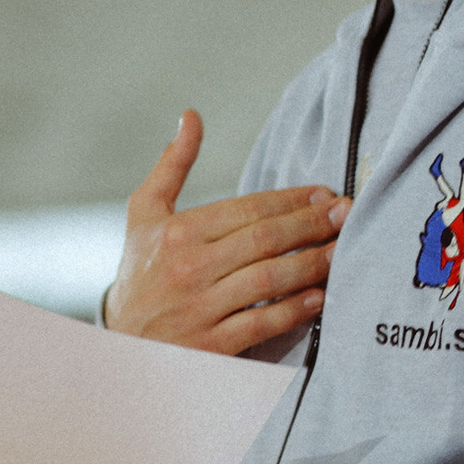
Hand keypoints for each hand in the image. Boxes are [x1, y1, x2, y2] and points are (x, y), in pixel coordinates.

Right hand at [103, 110, 348, 353]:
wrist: (117, 344)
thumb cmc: (139, 272)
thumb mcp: (144, 214)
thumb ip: (172, 165)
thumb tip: (191, 117)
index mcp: (176, 232)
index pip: (246, 209)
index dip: (291, 200)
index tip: (325, 194)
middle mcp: (187, 268)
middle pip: (263, 240)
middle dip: (311, 225)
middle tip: (347, 214)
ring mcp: (199, 308)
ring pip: (269, 280)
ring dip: (311, 264)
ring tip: (341, 251)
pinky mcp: (210, 346)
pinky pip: (262, 324)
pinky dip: (294, 310)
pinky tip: (319, 297)